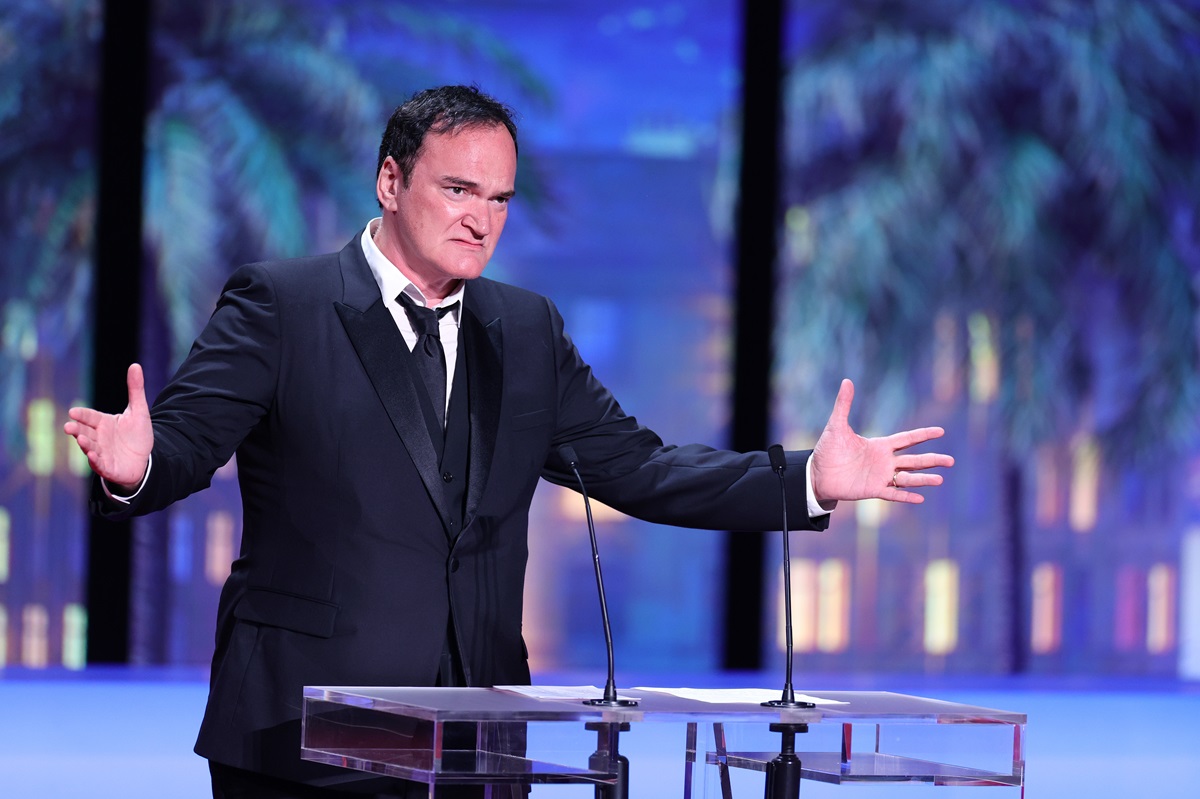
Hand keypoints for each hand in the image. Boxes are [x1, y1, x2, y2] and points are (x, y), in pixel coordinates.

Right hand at [63, 363, 153, 490]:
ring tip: (80, 440)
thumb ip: (135, 389)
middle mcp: (98, 437)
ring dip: (84, 444)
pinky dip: (95, 461)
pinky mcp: (107, 467)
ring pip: (89, 447)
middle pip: (84, 431)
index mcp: (103, 423)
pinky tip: (92, 456)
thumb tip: (135, 365)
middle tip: (68, 427)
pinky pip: (99, 464)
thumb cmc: (137, 434)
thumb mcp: (139, 411)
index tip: (73, 411)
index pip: (89, 416)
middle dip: (76, 429)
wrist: (144, 459)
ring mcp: (101, 453)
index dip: (82, 415)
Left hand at [810, 379, 953, 505]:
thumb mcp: (836, 425)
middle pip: (913, 460)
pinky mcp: (872, 490)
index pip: (907, 439)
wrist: (817, 473)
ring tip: (940, 480)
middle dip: (931, 460)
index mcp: (880, 445)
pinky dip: (905, 496)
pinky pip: (892, 494)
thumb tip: (847, 380)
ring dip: (922, 479)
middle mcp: (884, 461)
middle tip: (951, 461)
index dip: (923, 435)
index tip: (941, 431)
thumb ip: (844, 404)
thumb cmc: (828, 449)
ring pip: (906, 478)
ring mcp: (880, 476)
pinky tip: (920, 498)